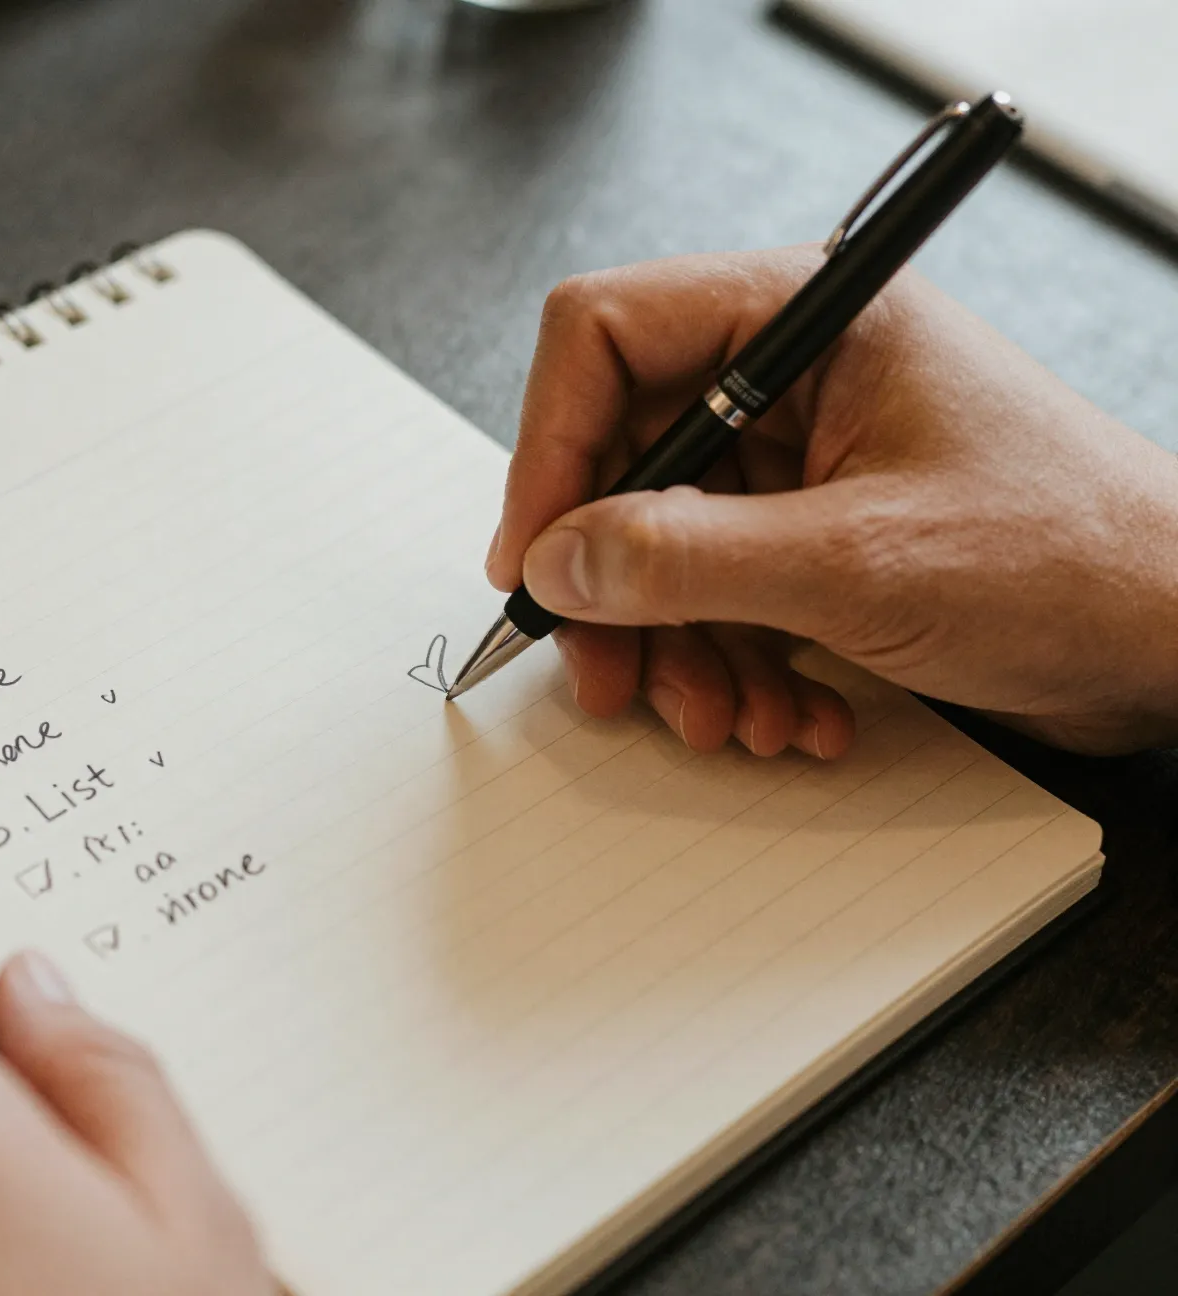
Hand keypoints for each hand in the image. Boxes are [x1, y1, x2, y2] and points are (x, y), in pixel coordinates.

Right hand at [488, 248, 1177, 756]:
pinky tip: (785, 713)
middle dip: (615, 583)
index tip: (534, 557)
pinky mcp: (817, 530)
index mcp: (809, 315)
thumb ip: (684, 558)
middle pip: (625, 455)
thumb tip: (556, 561)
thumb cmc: (1071, 560)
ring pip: (663, 539)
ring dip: (678, 645)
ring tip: (725, 716)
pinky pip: (719, 589)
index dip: (550, 446)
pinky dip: (732, 662)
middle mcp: (795, 373)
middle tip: (608, 674)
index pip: (608, 335)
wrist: (1177, 642)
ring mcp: (805, 455)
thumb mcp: (855, 564)